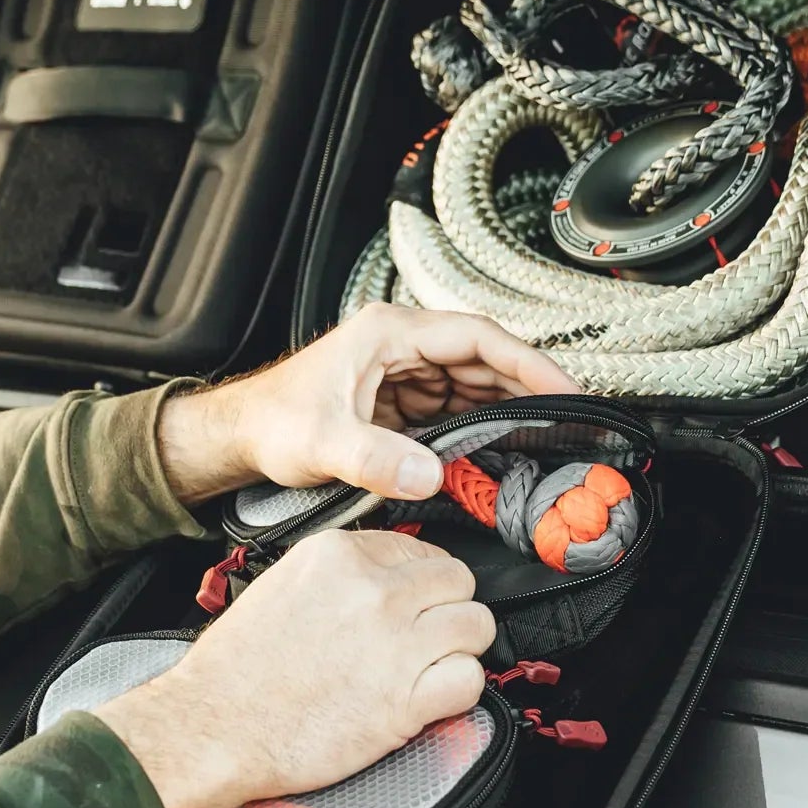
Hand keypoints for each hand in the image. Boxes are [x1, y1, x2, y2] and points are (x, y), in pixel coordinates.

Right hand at [95, 530, 493, 807]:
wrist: (214, 727)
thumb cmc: (236, 669)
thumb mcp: (283, 586)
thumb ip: (340, 574)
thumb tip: (386, 578)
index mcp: (339, 554)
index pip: (421, 550)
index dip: (422, 582)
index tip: (411, 606)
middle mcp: (374, 590)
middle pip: (458, 582)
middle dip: (446, 610)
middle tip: (422, 639)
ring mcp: (394, 642)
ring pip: (477, 626)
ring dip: (458, 649)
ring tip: (426, 669)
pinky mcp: (406, 699)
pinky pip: (471, 680)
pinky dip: (457, 693)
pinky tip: (427, 699)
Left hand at [156, 304, 577, 505]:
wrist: (239, 436)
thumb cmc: (270, 421)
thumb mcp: (323, 443)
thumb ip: (375, 459)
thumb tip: (428, 473)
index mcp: (388, 334)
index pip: (477, 337)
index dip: (527, 361)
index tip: (563, 388)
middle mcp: (399, 346)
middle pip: (483, 358)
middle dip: (526, 388)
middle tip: (567, 421)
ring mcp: (400, 372)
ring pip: (472, 383)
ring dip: (505, 409)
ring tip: (542, 437)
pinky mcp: (398, 400)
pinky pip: (453, 408)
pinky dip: (479, 427)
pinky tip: (498, 449)